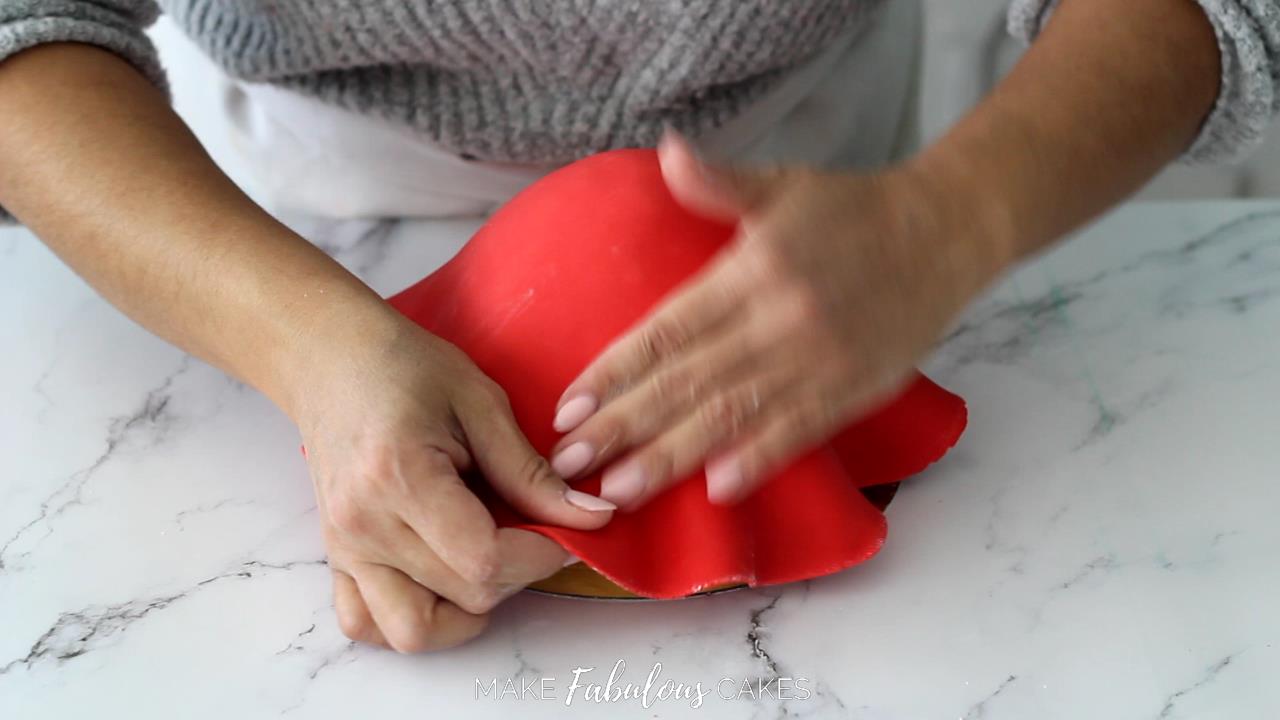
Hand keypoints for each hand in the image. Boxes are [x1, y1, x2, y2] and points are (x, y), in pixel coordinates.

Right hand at [292, 311, 615, 651]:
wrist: (330, 359)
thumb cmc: (405, 366)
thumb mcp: (481, 402)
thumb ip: (531, 471)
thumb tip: (592, 516)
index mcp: (400, 477)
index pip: (484, 560)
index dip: (539, 555)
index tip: (562, 530)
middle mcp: (364, 526)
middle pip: (463, 595)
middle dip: (518, 573)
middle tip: (533, 532)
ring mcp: (344, 549)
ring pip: (414, 631)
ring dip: (464, 612)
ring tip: (486, 564)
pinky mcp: (337, 558)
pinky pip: (366, 624)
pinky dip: (410, 620)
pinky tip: (441, 582)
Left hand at [549, 132, 1007, 509]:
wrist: (946, 231)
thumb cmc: (852, 208)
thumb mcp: (780, 184)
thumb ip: (718, 182)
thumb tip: (668, 151)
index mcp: (750, 271)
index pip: (666, 331)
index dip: (614, 372)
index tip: (569, 406)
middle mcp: (778, 319)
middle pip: (686, 382)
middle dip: (623, 426)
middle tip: (570, 464)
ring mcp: (817, 360)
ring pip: (731, 415)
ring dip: (671, 457)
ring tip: (620, 491)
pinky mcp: (853, 389)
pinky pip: (799, 431)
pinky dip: (759, 460)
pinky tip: (717, 491)